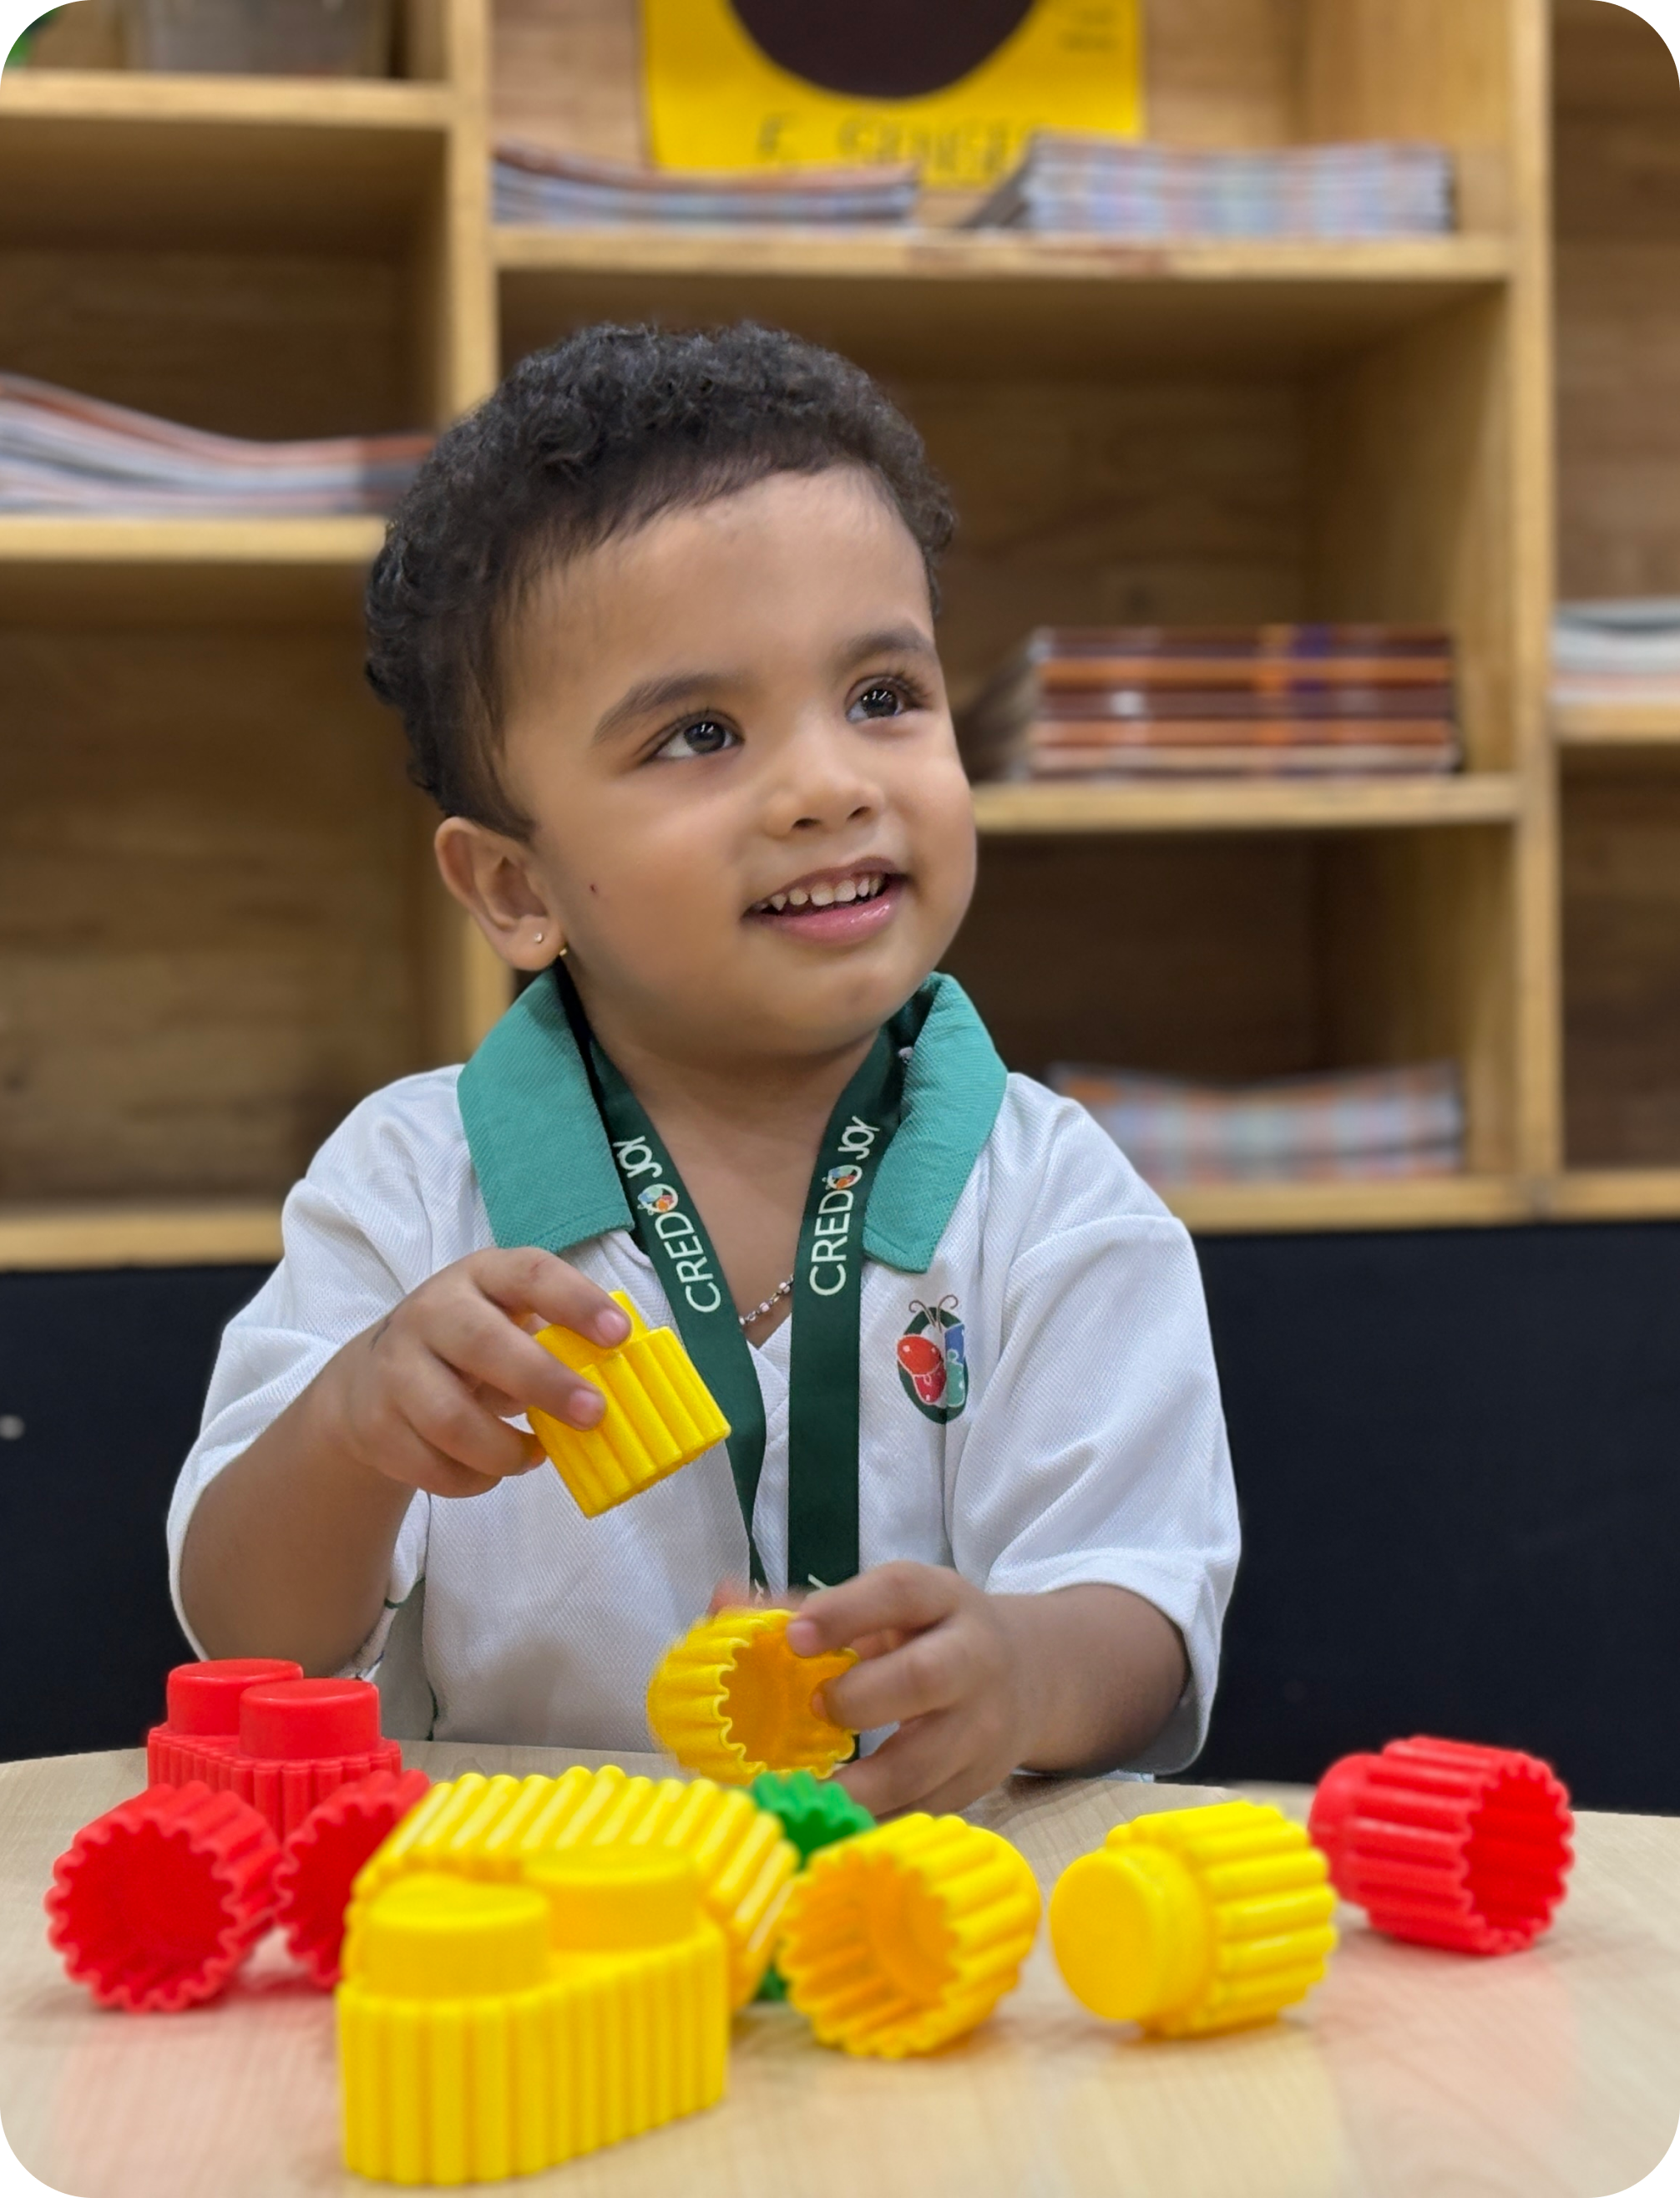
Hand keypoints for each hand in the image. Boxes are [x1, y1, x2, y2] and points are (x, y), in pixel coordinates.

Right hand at [319, 1248, 630, 1499]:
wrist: (370, 1381)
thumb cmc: (471, 1349)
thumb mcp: (509, 1324)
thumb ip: (557, 1342)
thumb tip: (623, 1383)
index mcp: (481, 1276)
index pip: (530, 1274)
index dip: (576, 1301)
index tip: (619, 1335)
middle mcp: (431, 1310)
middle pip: (484, 1344)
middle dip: (545, 1382)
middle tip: (593, 1414)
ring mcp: (395, 1367)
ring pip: (451, 1419)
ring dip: (505, 1450)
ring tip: (534, 1457)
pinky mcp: (373, 1423)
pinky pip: (429, 1464)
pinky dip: (472, 1480)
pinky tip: (492, 1472)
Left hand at [785, 1562, 1032, 1816]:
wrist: (1028, 1677)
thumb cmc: (931, 1635)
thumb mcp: (889, 1606)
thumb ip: (809, 1608)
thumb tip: (721, 1602)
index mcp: (943, 1600)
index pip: (900, 1591)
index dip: (844, 1612)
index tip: (794, 1637)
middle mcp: (972, 1658)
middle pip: (923, 1677)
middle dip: (859, 1699)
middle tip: (816, 1708)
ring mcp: (981, 1727)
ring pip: (920, 1765)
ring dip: (856, 1785)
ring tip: (806, 1791)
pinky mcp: (976, 1783)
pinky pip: (918, 1810)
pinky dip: (871, 1821)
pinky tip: (832, 1823)